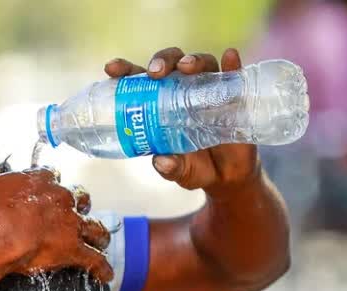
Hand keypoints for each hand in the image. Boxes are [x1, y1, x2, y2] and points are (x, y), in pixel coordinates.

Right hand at [0, 162, 112, 282]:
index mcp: (41, 181)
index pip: (52, 176)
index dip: (51, 184)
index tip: (48, 190)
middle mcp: (61, 198)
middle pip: (80, 198)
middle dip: (80, 204)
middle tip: (77, 212)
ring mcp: (70, 224)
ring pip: (95, 227)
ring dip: (99, 234)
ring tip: (101, 240)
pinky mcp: (73, 248)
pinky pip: (94, 259)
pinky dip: (102, 268)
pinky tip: (106, 274)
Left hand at [105, 47, 260, 195]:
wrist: (227, 177)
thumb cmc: (194, 167)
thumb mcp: (180, 172)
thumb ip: (170, 168)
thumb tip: (162, 162)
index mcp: (159, 103)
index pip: (139, 80)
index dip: (125, 70)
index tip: (112, 69)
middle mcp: (183, 90)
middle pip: (171, 64)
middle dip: (161, 61)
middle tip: (155, 72)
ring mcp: (209, 90)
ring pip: (201, 64)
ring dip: (193, 61)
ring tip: (186, 68)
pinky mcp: (234, 95)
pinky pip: (234, 75)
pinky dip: (232, 64)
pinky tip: (230, 57)